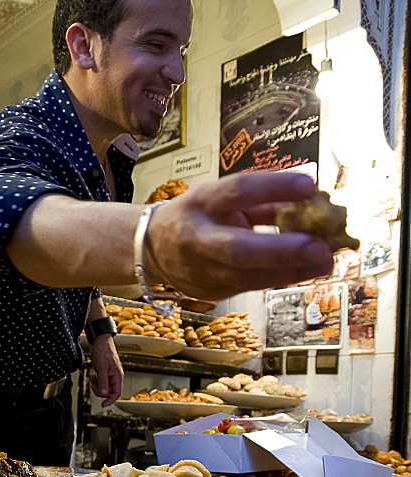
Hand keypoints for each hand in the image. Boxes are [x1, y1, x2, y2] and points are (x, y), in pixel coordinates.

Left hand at [90, 335, 122, 405]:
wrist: (100, 341)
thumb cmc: (104, 351)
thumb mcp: (102, 367)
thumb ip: (103, 381)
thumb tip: (104, 394)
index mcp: (117, 376)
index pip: (116, 393)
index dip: (110, 400)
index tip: (103, 404)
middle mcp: (114, 377)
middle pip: (107, 392)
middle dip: (99, 388)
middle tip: (94, 381)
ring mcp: (109, 375)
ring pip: (102, 387)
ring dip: (96, 383)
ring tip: (94, 374)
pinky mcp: (103, 373)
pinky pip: (99, 381)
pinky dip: (94, 379)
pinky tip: (93, 372)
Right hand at [145, 170, 334, 300]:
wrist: (151, 249)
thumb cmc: (197, 216)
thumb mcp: (220, 196)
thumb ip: (261, 198)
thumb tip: (310, 196)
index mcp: (199, 204)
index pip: (236, 191)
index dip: (272, 187)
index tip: (308, 183)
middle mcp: (197, 239)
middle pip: (238, 249)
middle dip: (281, 251)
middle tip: (320, 248)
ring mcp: (202, 272)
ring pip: (249, 277)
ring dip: (292, 270)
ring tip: (325, 261)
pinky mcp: (212, 292)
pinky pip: (252, 285)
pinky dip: (282, 277)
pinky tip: (307, 270)